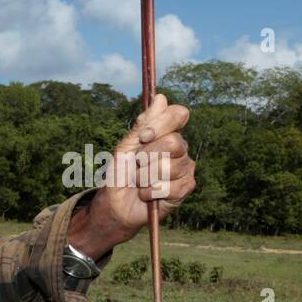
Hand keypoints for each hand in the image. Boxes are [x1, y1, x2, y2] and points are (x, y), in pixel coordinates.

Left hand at [89, 93, 196, 246]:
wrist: (115, 203)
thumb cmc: (120, 173)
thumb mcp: (125, 147)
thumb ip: (143, 125)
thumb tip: (161, 97)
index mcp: (166, 133)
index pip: (179, 114)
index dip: (162, 124)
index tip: (143, 137)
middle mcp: (180, 148)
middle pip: (173, 142)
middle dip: (146, 156)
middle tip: (135, 166)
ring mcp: (185, 167)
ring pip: (170, 167)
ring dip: (144, 177)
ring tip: (138, 182)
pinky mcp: (186, 188)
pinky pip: (172, 186)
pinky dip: (151, 192)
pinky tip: (147, 194)